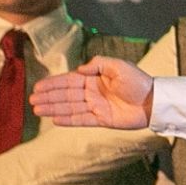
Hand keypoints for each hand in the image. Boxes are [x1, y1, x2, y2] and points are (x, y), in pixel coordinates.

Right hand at [30, 56, 154, 130]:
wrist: (154, 101)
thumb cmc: (138, 81)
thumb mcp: (118, 66)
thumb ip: (98, 64)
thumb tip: (79, 69)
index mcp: (95, 78)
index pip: (69, 81)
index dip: (53, 83)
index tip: (38, 86)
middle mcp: (93, 93)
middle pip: (66, 95)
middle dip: (49, 97)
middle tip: (32, 99)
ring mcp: (96, 107)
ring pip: (70, 107)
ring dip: (53, 108)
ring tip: (37, 109)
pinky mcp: (102, 120)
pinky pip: (81, 120)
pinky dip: (68, 120)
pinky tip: (54, 120)